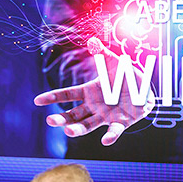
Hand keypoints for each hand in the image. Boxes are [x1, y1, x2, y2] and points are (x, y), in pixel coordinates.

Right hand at [34, 38, 153, 145]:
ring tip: (69, 131)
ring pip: (88, 125)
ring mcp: (105, 116)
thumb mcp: (114, 63)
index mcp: (88, 92)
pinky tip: (105, 141)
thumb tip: (92, 40)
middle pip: (73, 115)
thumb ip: (103, 54)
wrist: (145, 88)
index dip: (52, 97)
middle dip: (62, 119)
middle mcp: (93, 107)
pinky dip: (110, 136)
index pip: (67, 95)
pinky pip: (114, 131)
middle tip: (51, 120)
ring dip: (78, 129)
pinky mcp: (120, 123)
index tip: (38, 101)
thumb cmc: (125, 75)